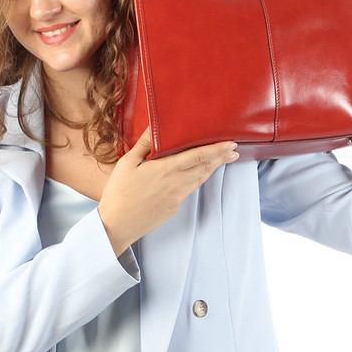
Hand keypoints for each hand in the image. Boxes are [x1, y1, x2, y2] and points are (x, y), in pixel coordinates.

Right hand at [98, 130, 238, 255]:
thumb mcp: (127, 163)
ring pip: (199, 179)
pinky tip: (198, 176)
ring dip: (212, 169)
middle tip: (233, 150)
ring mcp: (176, 197)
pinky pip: (189, 190)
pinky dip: (198, 180)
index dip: (216, 150)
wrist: (117, 225)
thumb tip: (154, 127)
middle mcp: (175, 183)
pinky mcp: (173, 207)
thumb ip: (145, 144)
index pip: (197, 156)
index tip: (230, 144)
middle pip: (204, 168)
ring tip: (221, 161)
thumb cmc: (118, 192)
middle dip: (220, 158)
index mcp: (165, 170)